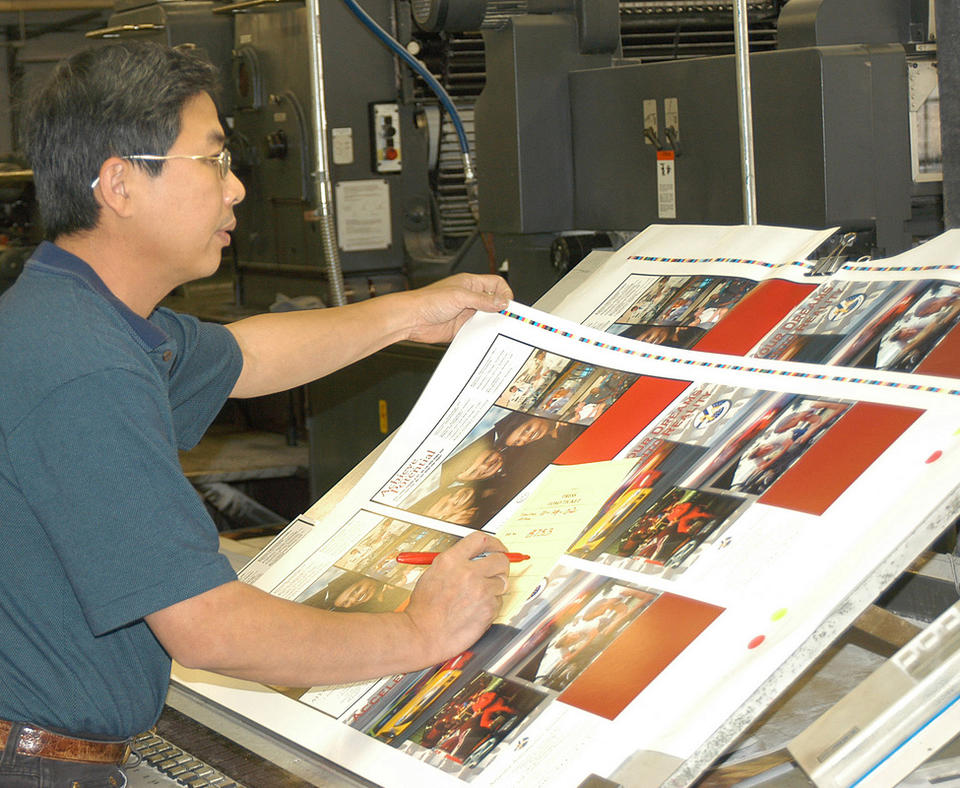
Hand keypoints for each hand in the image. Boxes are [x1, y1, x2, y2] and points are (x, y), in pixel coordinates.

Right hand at [402, 531, 509, 663]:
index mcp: (451, 560)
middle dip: (501, 565)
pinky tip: (475, 610)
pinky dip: (491, 606)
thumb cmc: (424, 609)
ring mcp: (481, 591)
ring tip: (479, 596)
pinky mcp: (488, 609)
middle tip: (497, 571)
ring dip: (495, 587)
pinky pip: (499, 602)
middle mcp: (468, 572)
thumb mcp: (434, 573)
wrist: (423, 634)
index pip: (481, 540)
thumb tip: (476, 558)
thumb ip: (456, 562)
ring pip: (503, 582)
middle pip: (500, 559)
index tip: (497, 548)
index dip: (493, 543)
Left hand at [403, 273, 511, 344]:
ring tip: (497, 328)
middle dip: (501, 310)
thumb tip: (502, 302)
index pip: (495, 284)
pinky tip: (484, 337)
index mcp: (470, 284)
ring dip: (492, 323)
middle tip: (508, 319)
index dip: (504, 292)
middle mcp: (470, 298)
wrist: (411, 319)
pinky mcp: (461, 328)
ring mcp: (466, 313)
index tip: (508, 304)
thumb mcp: (460, 296)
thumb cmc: (428, 301)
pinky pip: (477, 331)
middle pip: (494, 302)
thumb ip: (482, 300)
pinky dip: (482, 335)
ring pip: (487, 318)